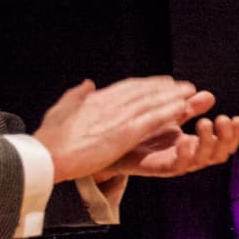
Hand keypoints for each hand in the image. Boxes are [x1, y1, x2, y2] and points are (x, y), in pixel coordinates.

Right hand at [33, 77, 200, 182]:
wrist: (47, 155)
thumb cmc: (50, 138)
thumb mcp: (61, 110)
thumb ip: (77, 95)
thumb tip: (88, 83)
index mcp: (96, 100)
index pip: (127, 88)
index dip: (147, 85)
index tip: (162, 82)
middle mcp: (109, 104)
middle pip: (143, 91)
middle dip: (166, 88)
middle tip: (184, 86)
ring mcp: (117, 117)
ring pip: (151, 102)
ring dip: (173, 96)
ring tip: (191, 94)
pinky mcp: (123, 133)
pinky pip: (152, 119)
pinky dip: (168, 112)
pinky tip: (182, 109)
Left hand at [96, 113, 238, 180]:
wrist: (113, 143)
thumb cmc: (141, 131)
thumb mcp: (169, 115)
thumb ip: (189, 107)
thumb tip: (209, 95)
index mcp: (194, 143)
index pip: (223, 143)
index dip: (234, 134)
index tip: (237, 119)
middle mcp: (189, 155)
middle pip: (219, 154)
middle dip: (226, 138)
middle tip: (225, 120)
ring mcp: (176, 162)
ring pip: (202, 160)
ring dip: (208, 142)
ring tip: (205, 123)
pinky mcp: (160, 167)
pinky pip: (178, 166)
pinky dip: (185, 155)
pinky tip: (185, 141)